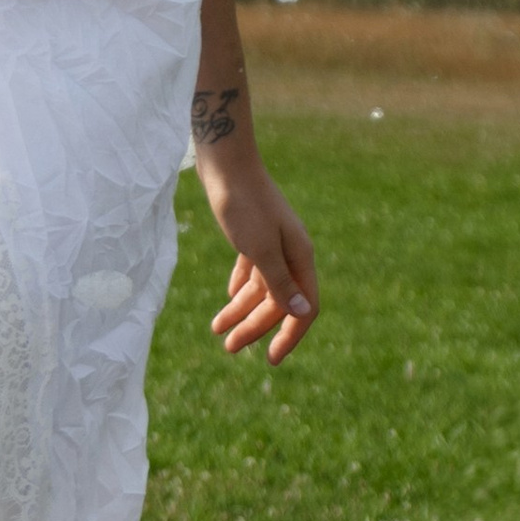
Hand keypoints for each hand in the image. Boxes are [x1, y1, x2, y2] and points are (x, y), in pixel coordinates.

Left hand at [200, 156, 318, 364]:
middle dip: (254, 327)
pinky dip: (240, 286)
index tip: (269, 359)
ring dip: (240, 310)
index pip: (303, 309)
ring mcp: (272, 242)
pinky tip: (228, 297)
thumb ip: (280, 282)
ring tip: (216, 330)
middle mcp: (290, 253)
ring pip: (260, 287)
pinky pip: (251, 270)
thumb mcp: (260, 248)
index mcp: (300, 257)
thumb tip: (303, 314)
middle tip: (228, 348)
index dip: (289, 336)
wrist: (225, 161)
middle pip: (277, 302)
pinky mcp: (253, 233)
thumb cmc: (243, 203)